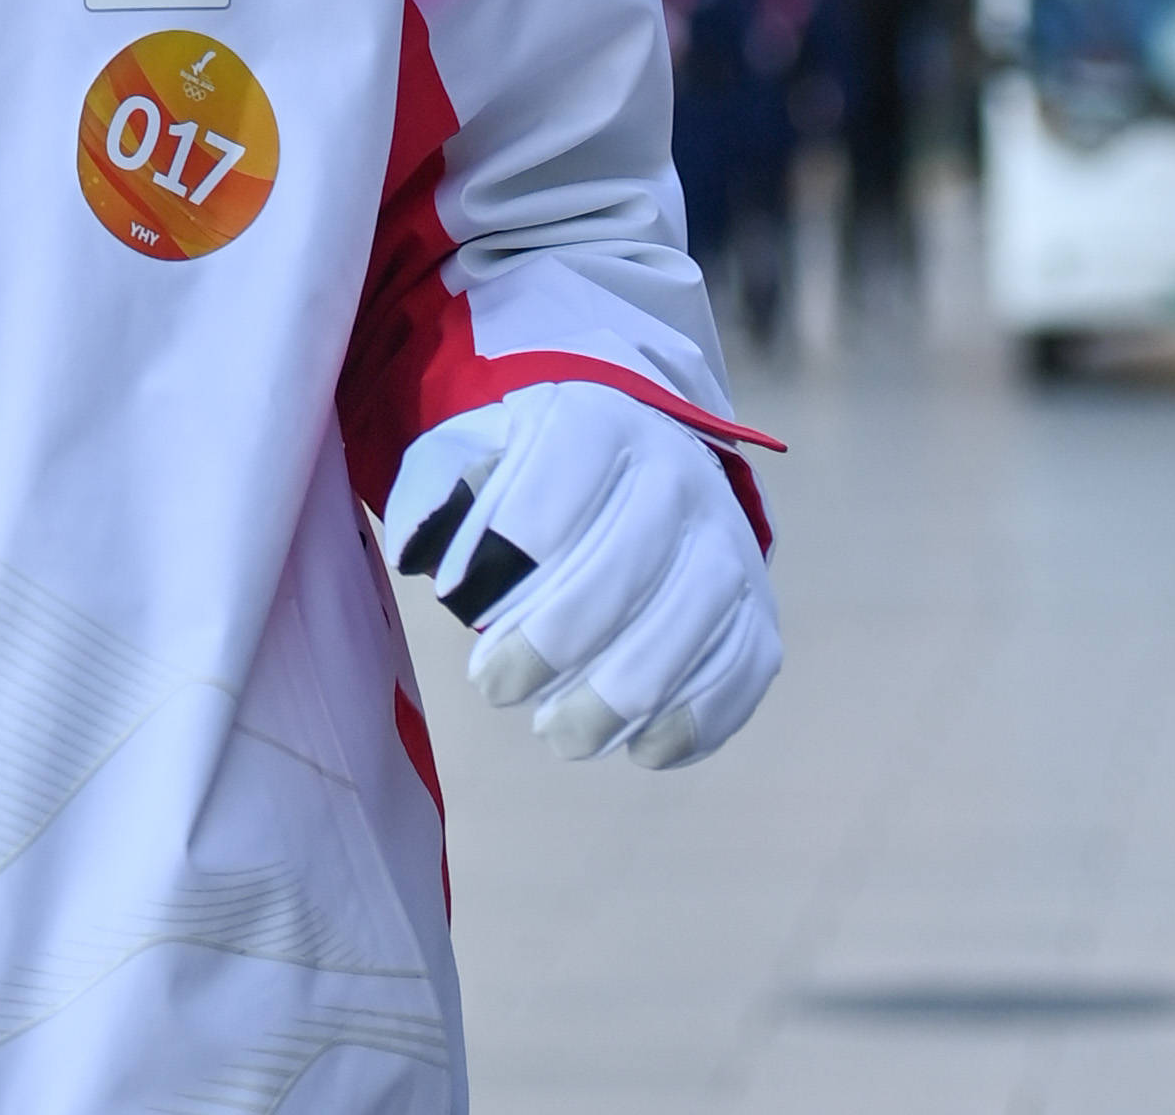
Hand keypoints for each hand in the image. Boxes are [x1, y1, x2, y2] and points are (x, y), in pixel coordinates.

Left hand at [385, 377, 779, 770]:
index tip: (457, 602)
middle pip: (617, 571)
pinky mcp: (759, 611)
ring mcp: (729, 546)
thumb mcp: (486, 448)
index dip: (501, 554)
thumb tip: (416, 549)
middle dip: (549, 644)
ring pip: (681, 630)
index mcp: (601, 426)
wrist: (653, 464)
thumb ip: (440, 488)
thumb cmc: (547, 471)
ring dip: (615, 698)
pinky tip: (640, 748)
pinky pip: (738, 675)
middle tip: (495, 688)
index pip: (553, 493)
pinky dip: (692, 722)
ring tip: (558, 733)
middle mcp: (678, 476)